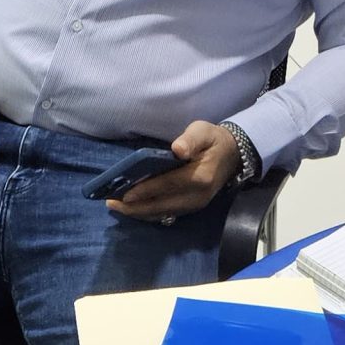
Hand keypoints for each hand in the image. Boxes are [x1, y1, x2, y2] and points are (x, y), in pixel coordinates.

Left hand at [108, 121, 239, 221]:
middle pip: (161, 206)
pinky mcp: (192, 208)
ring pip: (162, 213)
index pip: (167, 185)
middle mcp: (197, 196)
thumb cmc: (213, 139)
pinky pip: (167, 214)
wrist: (233, 154)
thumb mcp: (203, 131)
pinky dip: (149, 213)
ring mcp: (195, 205)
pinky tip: (134, 209)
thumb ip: (190, 139)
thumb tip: (178, 149)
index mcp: (199, 177)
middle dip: (134, 207)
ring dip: (139, 212)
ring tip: (117, 207)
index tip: (123, 194)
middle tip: (111, 203)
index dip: (144, 191)